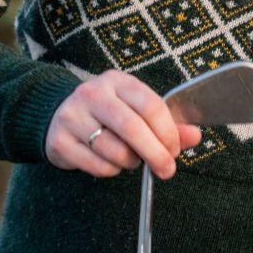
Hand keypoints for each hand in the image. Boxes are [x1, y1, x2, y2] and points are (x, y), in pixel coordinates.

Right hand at [45, 69, 201, 178]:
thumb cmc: (107, 113)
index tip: (175, 150)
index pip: (151, 105)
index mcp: (118, 81)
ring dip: (131, 163)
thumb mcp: (136, 109)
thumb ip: (167, 123)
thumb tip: (195, 136)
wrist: (58, 114)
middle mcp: (93, 94)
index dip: (168, 132)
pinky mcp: (60, 141)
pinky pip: (98, 165)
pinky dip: (112, 170)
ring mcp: (73, 116)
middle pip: (132, 128)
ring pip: (115, 151)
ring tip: (131, 158)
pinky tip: (110, 161)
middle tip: (166, 169)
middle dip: (155, 154)